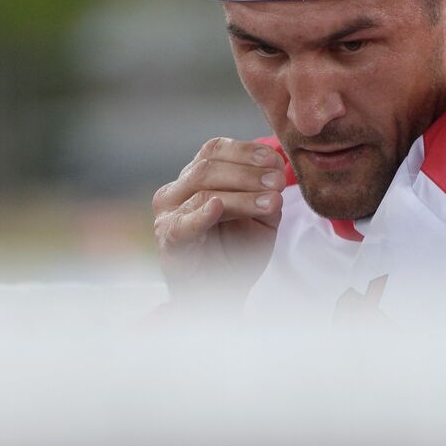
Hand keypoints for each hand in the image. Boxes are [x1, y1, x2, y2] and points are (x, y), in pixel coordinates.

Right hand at [152, 137, 285, 305]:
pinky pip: (184, 224)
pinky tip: (218, 207)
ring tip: (272, 201)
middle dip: (248, 172)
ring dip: (242, 194)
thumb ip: (266, 193)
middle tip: (277, 181)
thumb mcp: (260, 217)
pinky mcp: (169, 241)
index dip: (244, 150)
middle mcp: (175, 192)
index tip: (274, 159)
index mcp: (194, 179)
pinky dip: (201, 214)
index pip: (214, 150)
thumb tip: (277, 168)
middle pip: (208, 167)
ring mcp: (168, 215)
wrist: (218, 295)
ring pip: (204, 192)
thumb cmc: (236, 252)